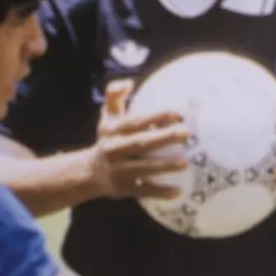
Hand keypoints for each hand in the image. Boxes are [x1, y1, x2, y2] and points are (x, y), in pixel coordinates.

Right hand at [89, 79, 190, 199]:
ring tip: (186, 163)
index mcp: (113, 131)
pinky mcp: (123, 189)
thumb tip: (128, 83)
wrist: (89, 173)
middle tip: (186, 133)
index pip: (136, 122)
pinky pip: (143, 191)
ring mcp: (118, 171)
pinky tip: (178, 192)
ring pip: (143, 169)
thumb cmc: (109, 139)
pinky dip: (160, 192)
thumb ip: (114, 96)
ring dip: (164, 166)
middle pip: (140, 144)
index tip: (178, 113)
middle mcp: (113, 150)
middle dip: (163, 138)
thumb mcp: (107, 117)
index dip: (156, 117)